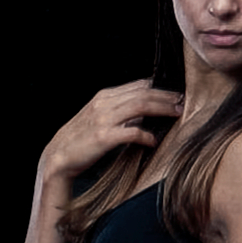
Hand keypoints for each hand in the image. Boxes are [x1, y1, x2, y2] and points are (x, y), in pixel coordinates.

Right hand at [37, 81, 180, 195]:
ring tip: (178, 114)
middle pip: (143, 92)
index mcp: (104, 96)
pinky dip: (146, 135)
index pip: (138, 84)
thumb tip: (145, 113)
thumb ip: (121, 113)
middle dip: (166, 96)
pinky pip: (132, 132)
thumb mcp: (100, 119)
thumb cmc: (80, 141)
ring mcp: (103, 119)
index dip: (160, 88)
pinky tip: (154, 141)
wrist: (58, 157)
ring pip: (140, 106)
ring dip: (162, 108)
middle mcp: (104, 103)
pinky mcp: (103, 137)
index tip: (176, 93)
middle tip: (184, 102)